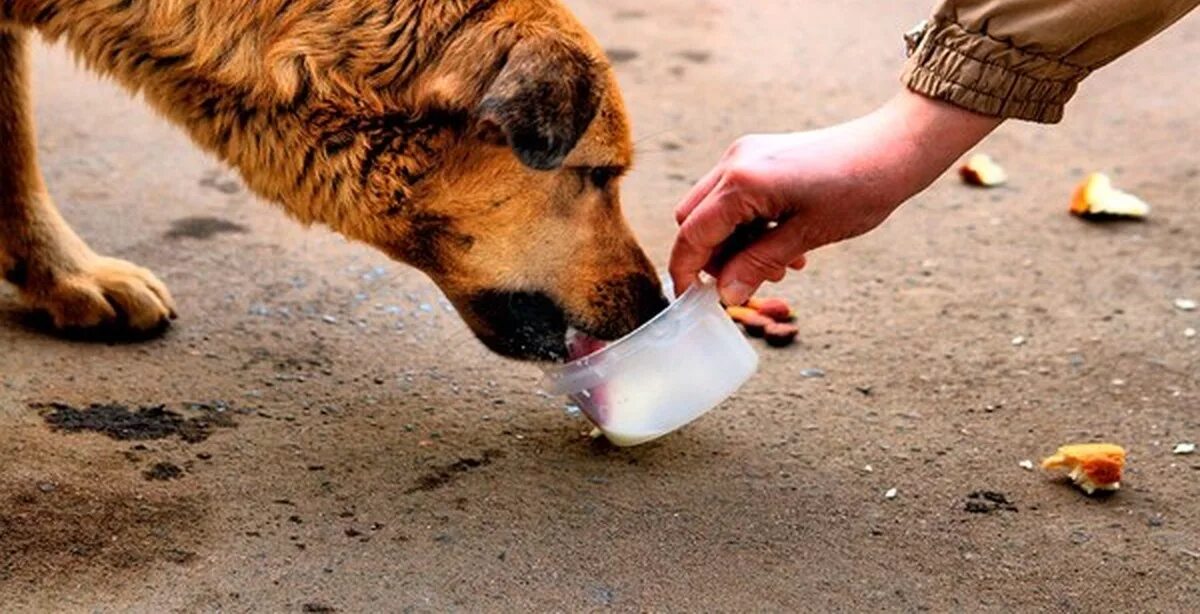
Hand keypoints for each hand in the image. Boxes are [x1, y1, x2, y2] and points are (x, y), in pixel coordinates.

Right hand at [669, 89, 1001, 305]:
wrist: (895, 147)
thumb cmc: (859, 189)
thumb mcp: (807, 237)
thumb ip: (758, 264)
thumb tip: (726, 295)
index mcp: (742, 180)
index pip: (693, 233)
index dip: (687, 271)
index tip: (693, 301)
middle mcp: (735, 161)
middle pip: (693, 219)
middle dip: (710, 257)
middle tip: (743, 283)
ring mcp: (746, 155)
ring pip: (713, 210)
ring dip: (733, 244)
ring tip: (778, 267)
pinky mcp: (760, 156)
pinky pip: (736, 197)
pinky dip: (747, 226)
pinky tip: (783, 244)